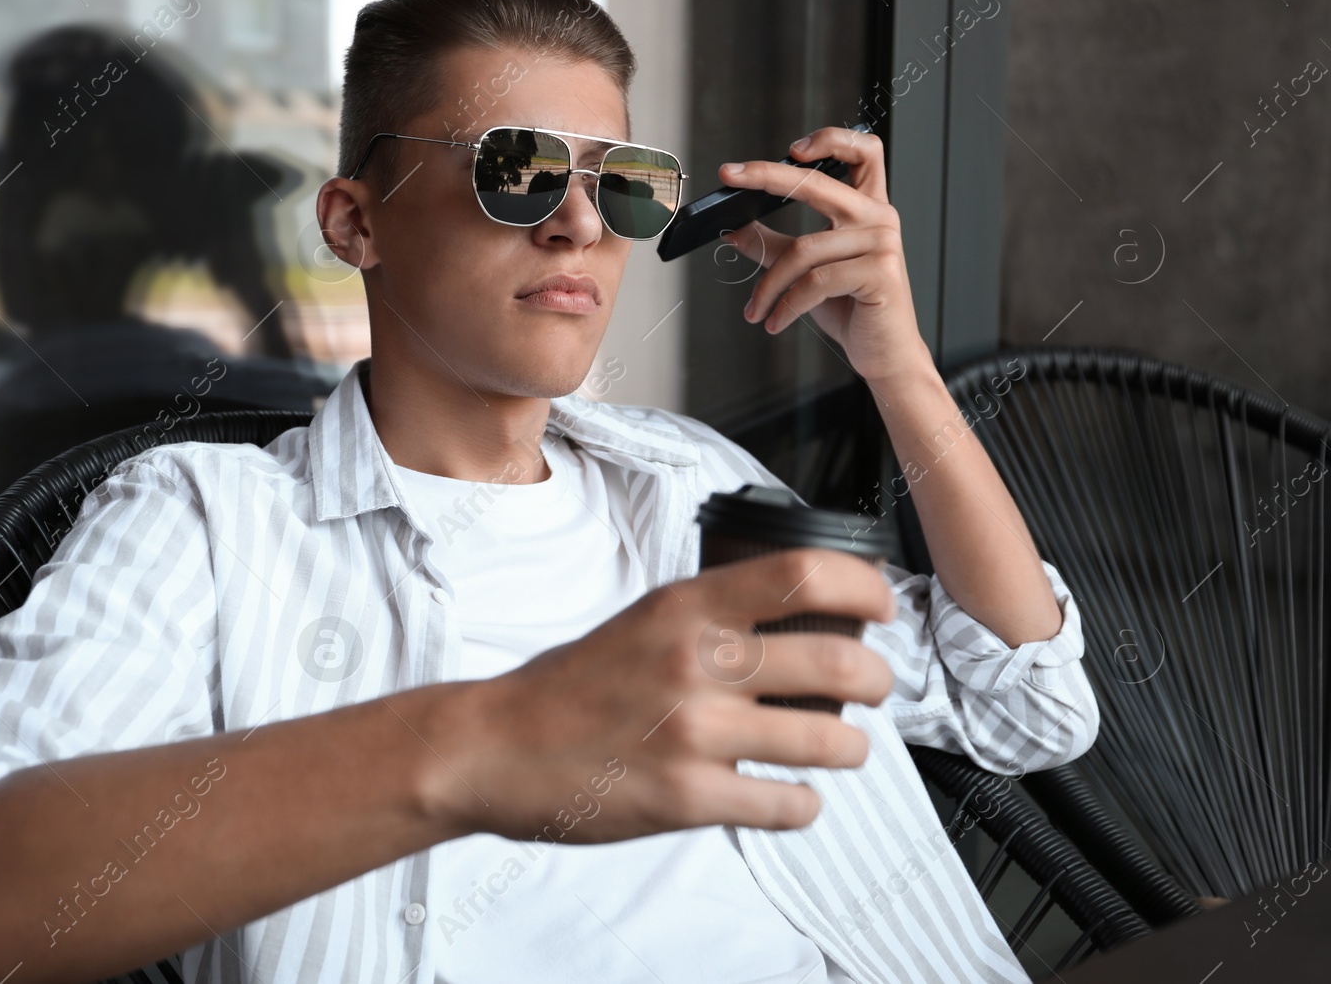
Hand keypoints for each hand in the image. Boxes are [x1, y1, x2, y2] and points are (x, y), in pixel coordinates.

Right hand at [434, 548, 895, 843]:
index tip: (883, 605)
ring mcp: (694, 733)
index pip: (804, 576)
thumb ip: (714, 613)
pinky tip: (789, 796)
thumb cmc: (571, 683)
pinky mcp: (688, 798)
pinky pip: (787, 804)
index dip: (864, 588)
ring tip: (840, 746)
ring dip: (851, 747)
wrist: (496, 746)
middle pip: (840, 662)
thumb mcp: (643, 618)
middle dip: (878, 681)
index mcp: (686, 607)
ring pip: (828, 742)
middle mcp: (697, 663)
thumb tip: (800, 615)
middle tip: (874, 688)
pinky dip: (802, 804)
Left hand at [718, 127, 932, 383]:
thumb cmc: (853, 309)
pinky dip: (787, 304)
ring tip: (756, 310)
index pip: (864, 152)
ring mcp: (882, 244)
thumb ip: (775, 246)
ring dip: (769, 285)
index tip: (791, 147)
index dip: (831, 139)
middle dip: (769, 175)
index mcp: (867, 208)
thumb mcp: (807, 272)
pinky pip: (816, 281)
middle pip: (818, 183)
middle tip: (731, 177)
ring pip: (804, 249)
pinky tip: (775, 321)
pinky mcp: (880, 273)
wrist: (884, 353)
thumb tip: (734, 229)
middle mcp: (879, 218)